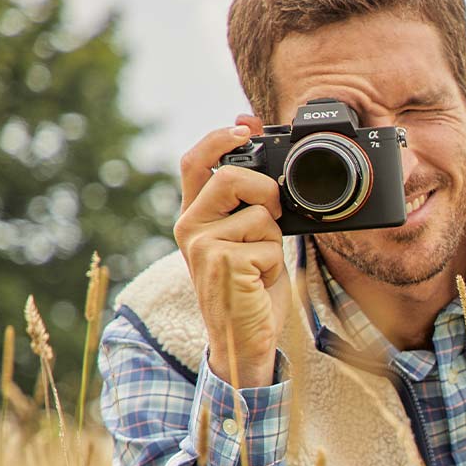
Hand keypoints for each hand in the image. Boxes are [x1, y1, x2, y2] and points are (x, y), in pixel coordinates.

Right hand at [174, 114, 285, 387]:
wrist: (244, 338)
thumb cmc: (250, 287)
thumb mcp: (246, 238)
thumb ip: (248, 204)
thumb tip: (262, 161)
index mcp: (194, 216)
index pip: (195, 162)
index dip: (218, 139)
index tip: (243, 126)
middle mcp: (189, 227)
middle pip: (231, 178)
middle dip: (265, 193)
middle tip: (272, 218)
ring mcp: (202, 245)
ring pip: (259, 213)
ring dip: (274, 238)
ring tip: (260, 263)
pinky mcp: (222, 263)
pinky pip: (268, 242)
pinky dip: (275, 260)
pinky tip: (259, 280)